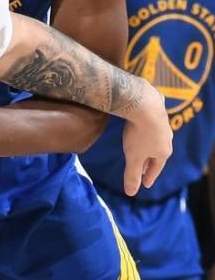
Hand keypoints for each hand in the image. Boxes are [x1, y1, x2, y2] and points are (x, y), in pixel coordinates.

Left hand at [120, 81, 171, 195]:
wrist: (144, 103)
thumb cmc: (139, 133)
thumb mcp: (133, 157)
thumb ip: (132, 175)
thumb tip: (130, 193)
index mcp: (163, 152)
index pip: (156, 168)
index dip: (149, 176)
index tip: (146, 184)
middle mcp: (166, 138)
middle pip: (157, 153)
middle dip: (149, 161)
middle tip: (142, 168)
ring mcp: (163, 123)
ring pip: (155, 137)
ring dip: (149, 144)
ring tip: (142, 147)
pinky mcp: (156, 109)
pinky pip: (152, 120)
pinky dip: (148, 126)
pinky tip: (145, 122)